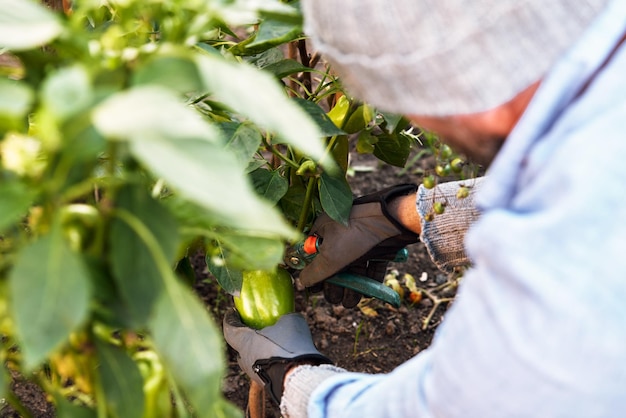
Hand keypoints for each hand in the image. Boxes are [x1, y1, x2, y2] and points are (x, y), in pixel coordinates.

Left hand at [223, 309, 330, 403]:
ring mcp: (254, 375)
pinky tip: (285, 358)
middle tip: (258, 329)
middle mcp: (245, 359)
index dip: (230, 319)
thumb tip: (285, 318)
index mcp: (244, 342)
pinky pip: (265, 370)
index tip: (232, 312)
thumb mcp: (291, 322)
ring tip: (275, 345)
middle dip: (249, 337)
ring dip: (261, 351)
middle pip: (241, 346)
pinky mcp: (266, 384)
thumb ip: (284, 318)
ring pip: (253, 359)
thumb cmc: (289, 347)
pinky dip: (271, 363)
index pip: (230, 329)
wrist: (297, 380)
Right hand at [299, 184, 419, 306]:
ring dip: (351, 287)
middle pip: (333, 264)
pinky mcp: (378, 245)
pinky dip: (368, 279)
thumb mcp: (330, 257)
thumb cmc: (356, 234)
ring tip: (351, 303)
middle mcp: (340, 234)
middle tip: (336, 300)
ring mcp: (360, 239)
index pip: (312, 255)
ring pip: (353, 267)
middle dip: (335, 285)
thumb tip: (302, 282)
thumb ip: (313, 272)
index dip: (314, 274)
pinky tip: (367, 292)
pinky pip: (371, 265)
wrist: (392, 221)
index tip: (316, 290)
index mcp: (323, 230)